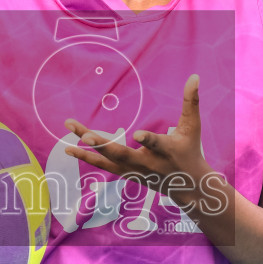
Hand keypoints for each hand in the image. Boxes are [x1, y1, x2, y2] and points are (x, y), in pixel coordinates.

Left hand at [63, 74, 216, 208]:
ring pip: (107, 160)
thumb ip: (191, 102)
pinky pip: (103, 165)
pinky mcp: (125, 173)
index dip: (147, 140)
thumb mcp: (193, 127)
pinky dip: (86, 158)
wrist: (188, 187)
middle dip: (103, 146)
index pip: (156, 144)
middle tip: (85, 136)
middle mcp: (147, 163)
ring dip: (87, 150)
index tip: (136, 135)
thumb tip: (195, 76)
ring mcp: (133, 171)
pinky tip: (69, 148)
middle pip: (121, 154)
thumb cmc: (190, 151)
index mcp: (166, 151)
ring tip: (67, 140)